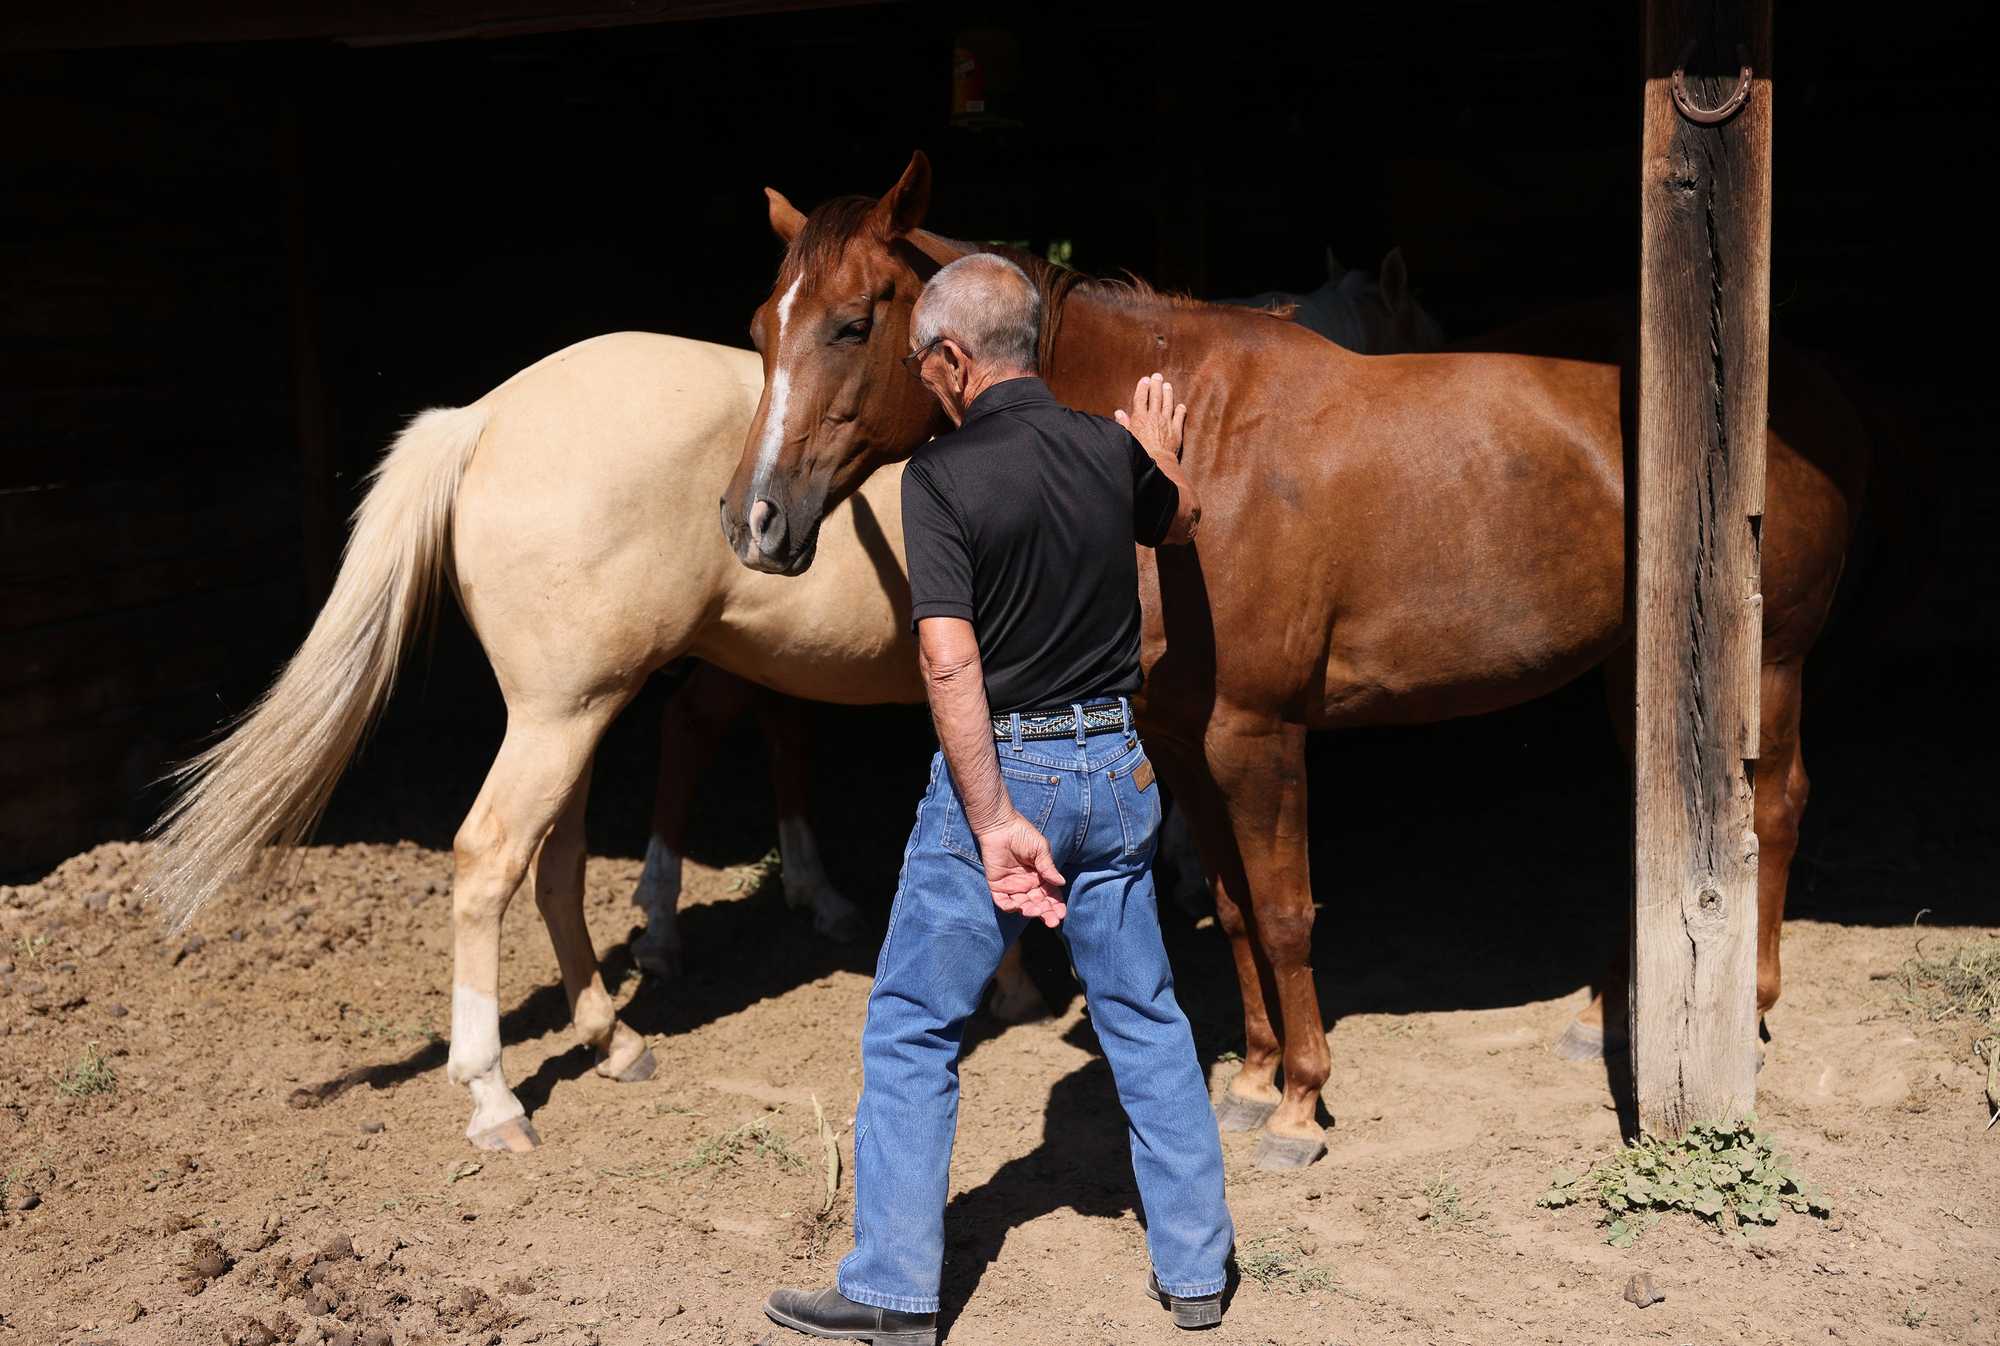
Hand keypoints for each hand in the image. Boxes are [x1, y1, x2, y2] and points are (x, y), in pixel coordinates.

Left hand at [975, 811, 1067, 926]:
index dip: (1056, 905)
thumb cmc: (1023, 834)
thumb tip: (1061, 883)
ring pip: (1023, 905)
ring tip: (1036, 910)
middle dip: (1046, 913)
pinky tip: (1018, 907)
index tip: (1062, 914)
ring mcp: (1012, 886)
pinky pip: (1003, 902)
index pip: (1051, 895)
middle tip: (1052, 920)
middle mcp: (1027, 884)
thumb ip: (1048, 867)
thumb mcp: (1040, 850)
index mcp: (1040, 877)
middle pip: (1038, 903)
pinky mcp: (997, 886)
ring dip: (1031, 911)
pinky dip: (1010, 907)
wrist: (1000, 826)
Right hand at [1114, 372, 1186, 461]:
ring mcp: (1166, 423)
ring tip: (1168, 385)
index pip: (1141, 399)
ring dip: (1168, 393)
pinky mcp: (1176, 431)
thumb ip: (1123, 423)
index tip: (1144, 380)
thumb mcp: (1127, 437)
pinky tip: (1181, 405)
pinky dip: (1180, 411)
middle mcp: (1154, 417)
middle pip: (1155, 397)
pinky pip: (1179, 418)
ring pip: (1168, 404)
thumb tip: (1119, 413)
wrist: (1156, 463)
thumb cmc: (1139, 452)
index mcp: (1140, 418)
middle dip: (1156, 385)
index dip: (1142, 388)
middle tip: (1157, 376)